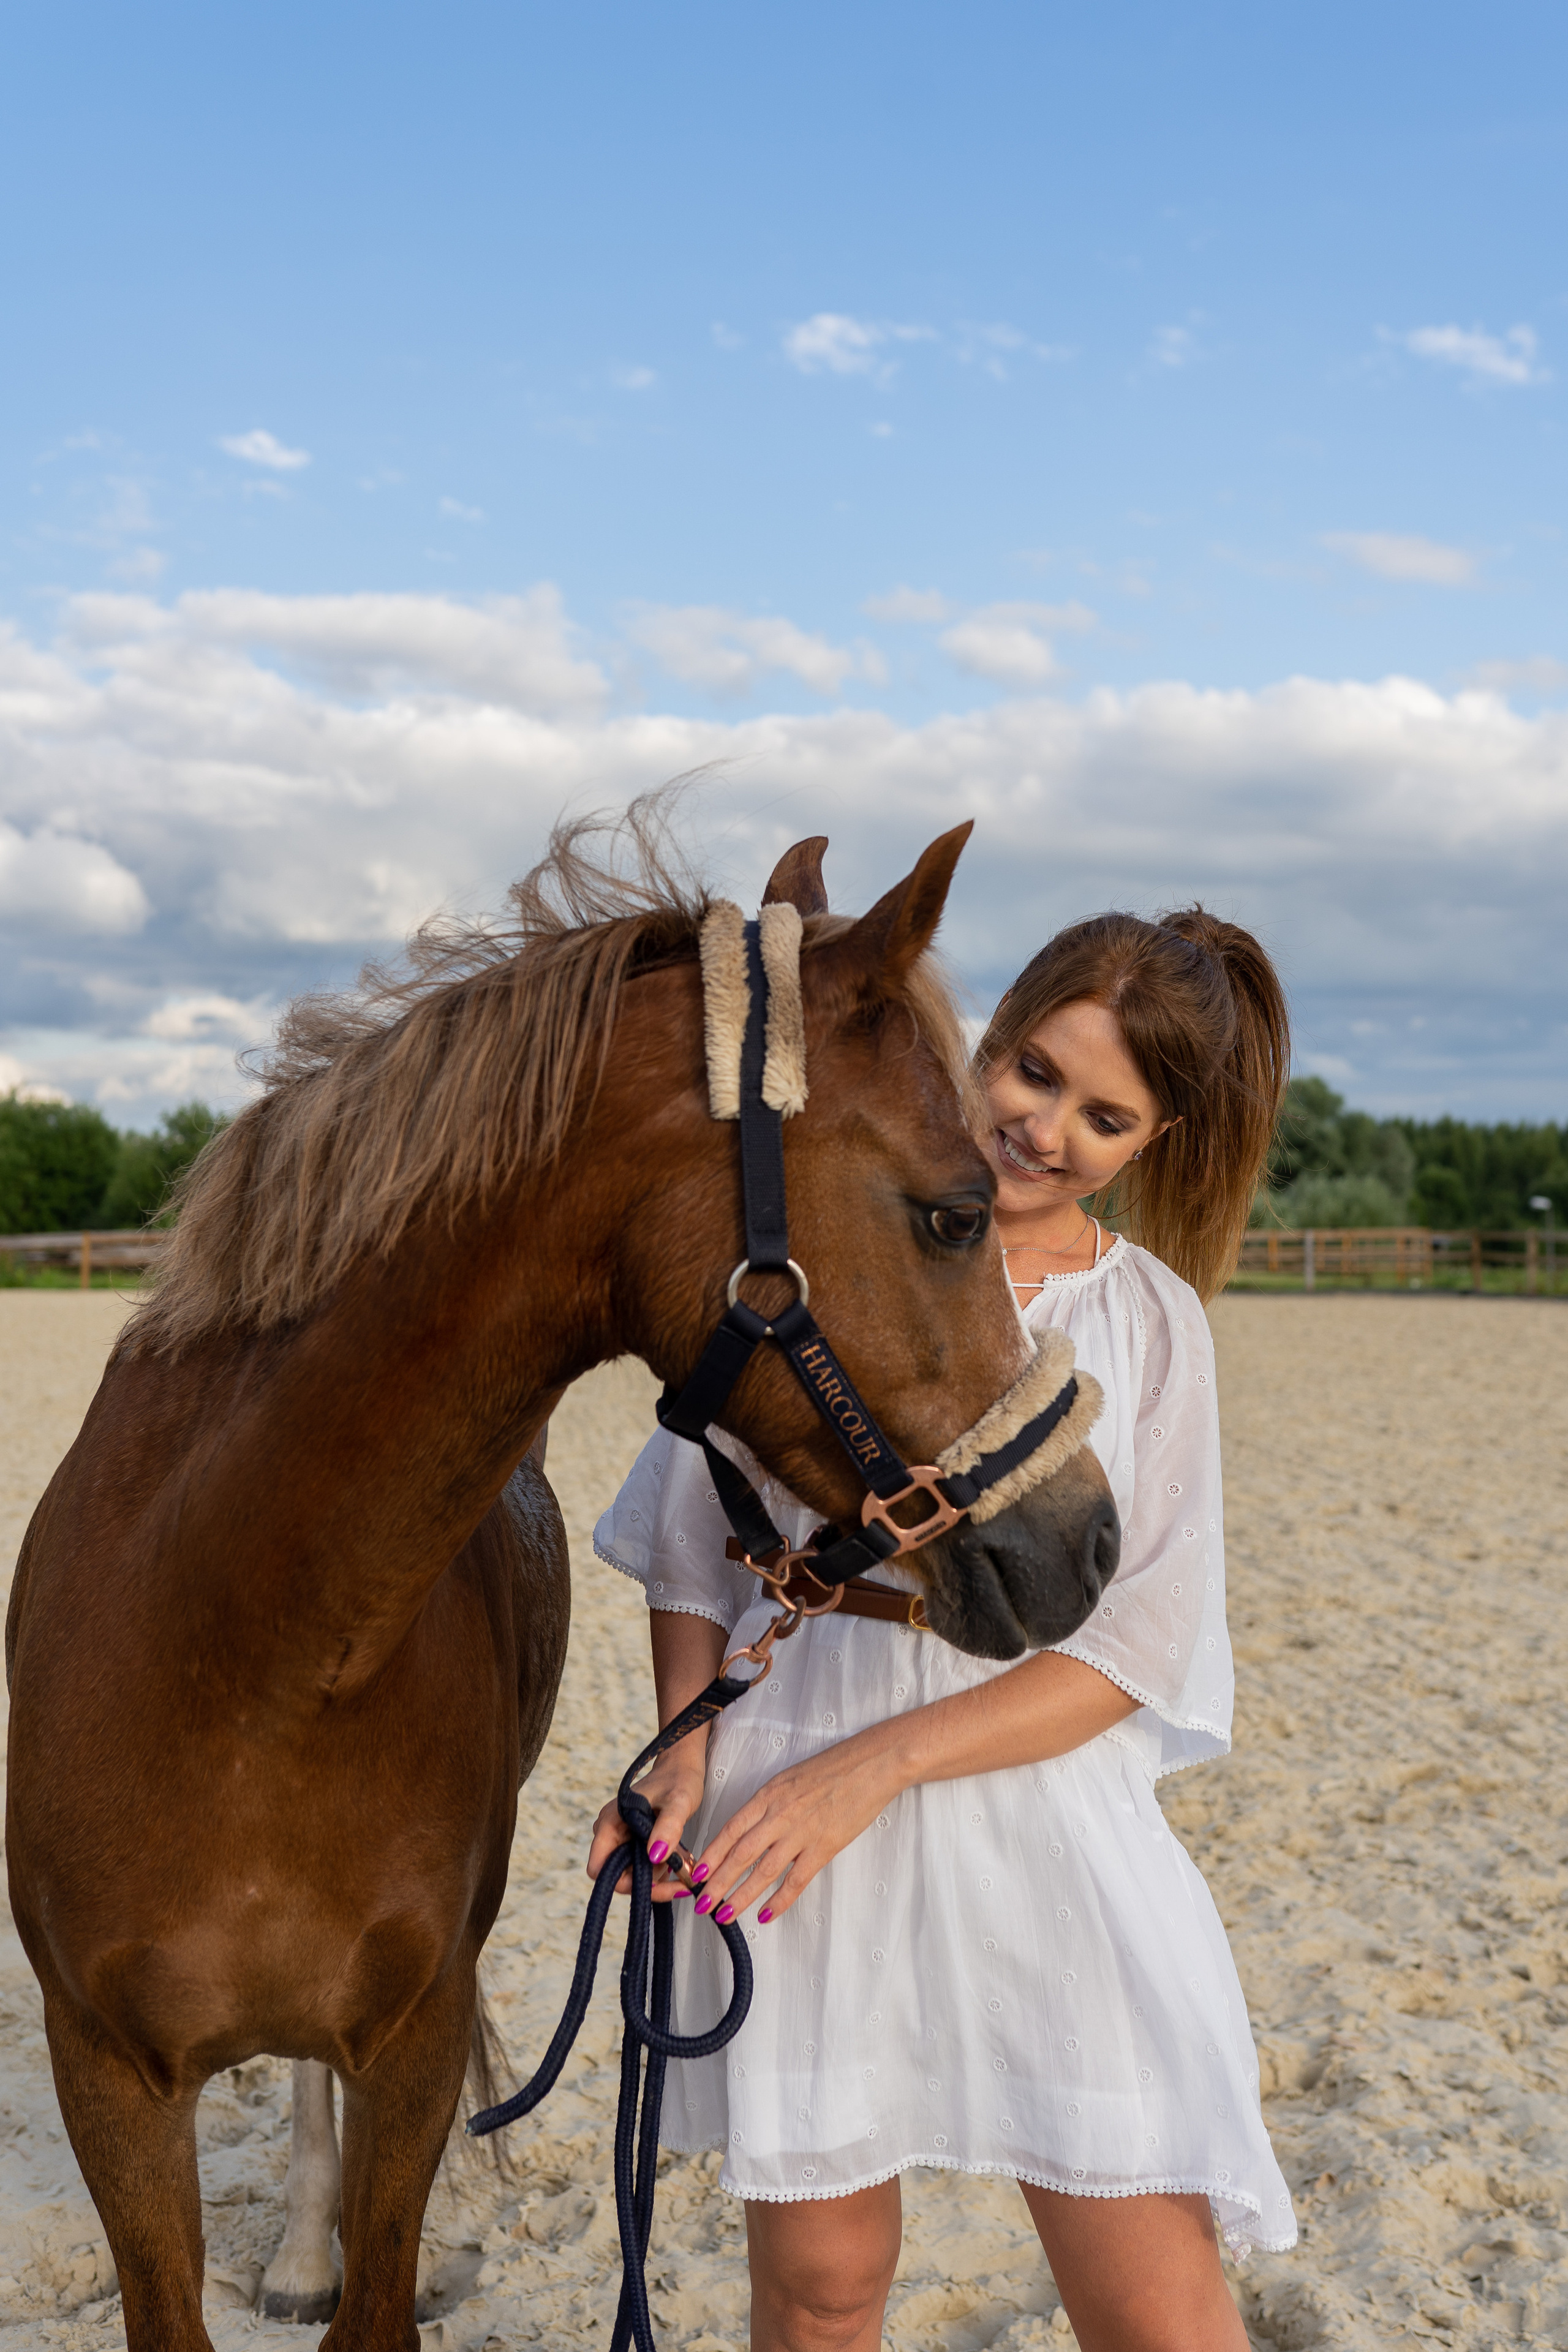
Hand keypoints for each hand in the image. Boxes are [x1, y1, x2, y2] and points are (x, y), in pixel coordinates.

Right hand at [587, 1747, 707, 1902]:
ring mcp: (621, 1836)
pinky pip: (641, 1864)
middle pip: (617, 1875)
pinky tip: (677, 1859)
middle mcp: (610, 1831)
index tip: (653, 1879)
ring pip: (632, 1873)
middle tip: (677, 1875)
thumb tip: (655, 1856)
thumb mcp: (678, 1802)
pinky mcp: (634, 1839)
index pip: (599, 1868)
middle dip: (647, 1881)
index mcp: (610, 1822)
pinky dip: (659, 1868)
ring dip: (657, 1876)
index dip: (622, 1881)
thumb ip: (668, 1827)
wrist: (682, 1766)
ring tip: (682, 1862)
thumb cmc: (678, 1778)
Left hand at [690, 1731, 903, 1927]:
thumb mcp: (790, 1778)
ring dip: (741, 1896)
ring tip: (724, 1915)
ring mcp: (802, 1832)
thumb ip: (769, 1804)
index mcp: (769, 1795)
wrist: (872, 1764)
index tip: (696, 1872)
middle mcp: (780, 1814)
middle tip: (701, 1903)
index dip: (711, 1853)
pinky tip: (766, 1914)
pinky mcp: (824, 1847)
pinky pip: (796, 1880)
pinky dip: (780, 1900)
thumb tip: (749, 1830)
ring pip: (763, 1871)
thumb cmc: (833, 1767)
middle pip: (740, 1854)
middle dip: (717, 1882)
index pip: (731, 1829)